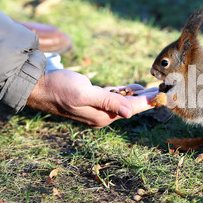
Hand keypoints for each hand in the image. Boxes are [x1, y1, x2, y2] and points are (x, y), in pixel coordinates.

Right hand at [26, 70, 158, 127]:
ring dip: (138, 95)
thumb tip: (130, 113)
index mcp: (102, 116)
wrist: (39, 86)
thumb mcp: (85, 94)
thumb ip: (108, 102)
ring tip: (154, 90)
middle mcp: (102, 116)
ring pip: (124, 101)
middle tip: (164, 91)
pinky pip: (114, 97)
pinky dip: (125, 92)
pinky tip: (135, 89)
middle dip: (147, 99)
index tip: (163, 96)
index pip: (132, 109)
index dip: (148, 102)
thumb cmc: (60, 88)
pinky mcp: (93, 100)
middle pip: (131, 106)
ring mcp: (98, 109)